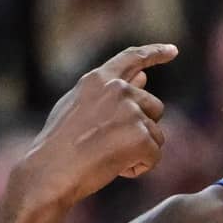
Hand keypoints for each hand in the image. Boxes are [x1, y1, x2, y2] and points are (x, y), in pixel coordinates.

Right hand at [6, 43, 176, 222]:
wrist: (50, 172)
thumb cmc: (59, 145)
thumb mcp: (80, 107)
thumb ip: (110, 91)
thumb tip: (144, 78)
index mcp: (99, 79)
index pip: (132, 58)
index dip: (155, 53)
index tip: (173, 50)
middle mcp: (117, 89)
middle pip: (154, 107)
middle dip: (142, 129)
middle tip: (111, 146)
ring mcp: (130, 111)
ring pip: (157, 134)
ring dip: (140, 150)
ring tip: (109, 158)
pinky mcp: (140, 136)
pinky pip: (155, 155)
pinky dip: (140, 167)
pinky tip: (116, 169)